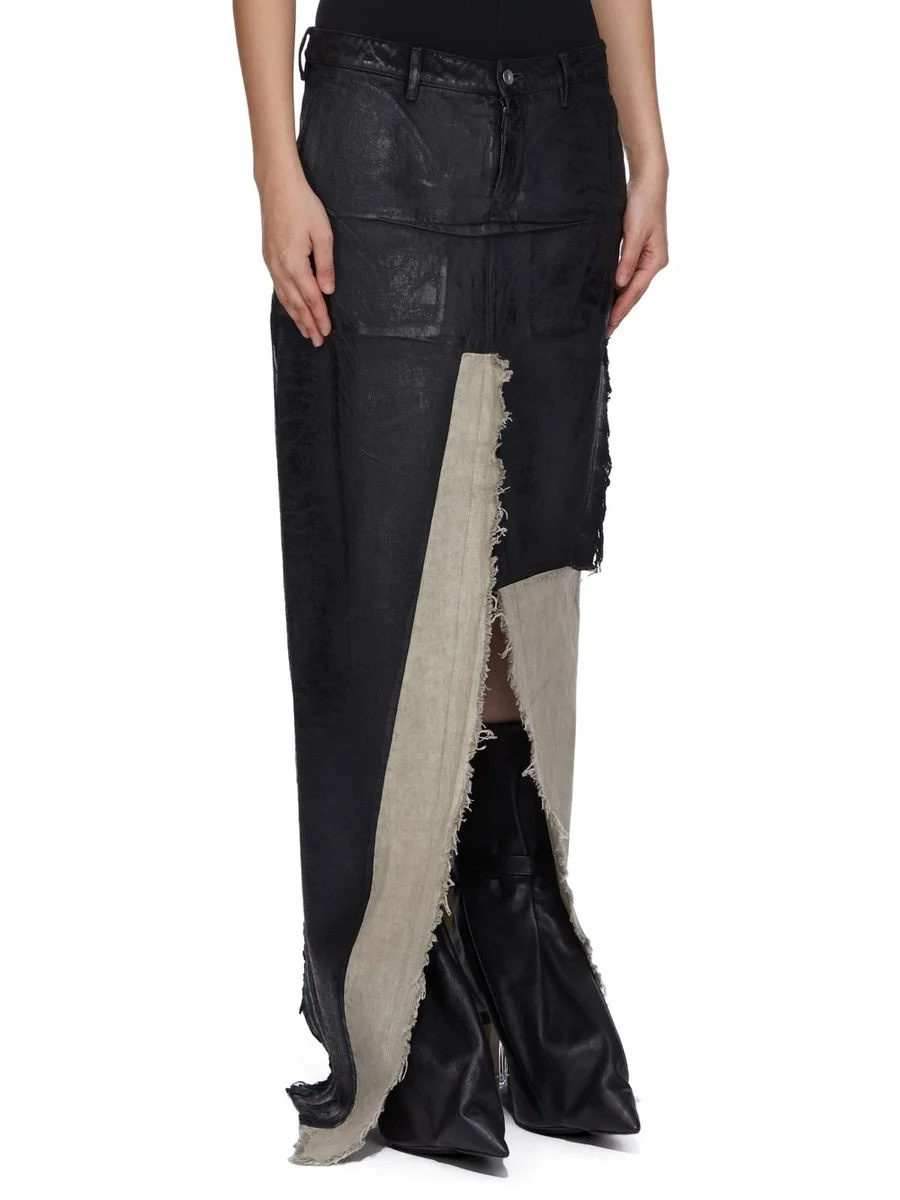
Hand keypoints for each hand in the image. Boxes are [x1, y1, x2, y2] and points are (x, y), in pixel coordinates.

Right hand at [260, 166, 333, 345]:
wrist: (277, 185)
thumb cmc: (303, 205)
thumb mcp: (322, 234)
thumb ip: (325, 265)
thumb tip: (327, 291)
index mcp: (294, 263)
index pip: (311, 298)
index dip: (320, 316)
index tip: (327, 331)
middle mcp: (279, 267)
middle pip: (296, 303)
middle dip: (308, 323)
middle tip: (317, 341)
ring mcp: (271, 263)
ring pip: (285, 298)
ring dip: (296, 317)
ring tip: (306, 331)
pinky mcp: (268, 257)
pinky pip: (278, 287)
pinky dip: (286, 302)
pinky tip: (291, 308)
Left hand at [608, 175, 667, 336]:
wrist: (648, 182)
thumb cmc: (643, 204)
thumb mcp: (634, 232)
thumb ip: (627, 259)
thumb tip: (620, 284)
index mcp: (655, 261)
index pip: (635, 292)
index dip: (621, 310)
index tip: (610, 325)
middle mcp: (654, 262)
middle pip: (635, 293)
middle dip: (621, 312)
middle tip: (606, 331)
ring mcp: (648, 258)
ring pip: (632, 286)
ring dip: (620, 302)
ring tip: (607, 320)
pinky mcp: (640, 251)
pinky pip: (629, 275)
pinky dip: (620, 288)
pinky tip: (611, 295)